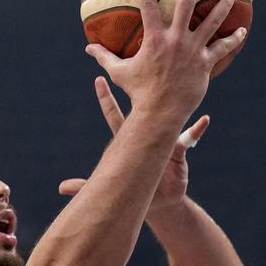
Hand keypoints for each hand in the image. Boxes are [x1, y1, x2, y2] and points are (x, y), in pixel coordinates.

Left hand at [58, 77, 207, 216]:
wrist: (164, 202)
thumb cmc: (138, 192)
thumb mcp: (113, 189)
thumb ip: (86, 186)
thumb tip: (61, 187)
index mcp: (129, 141)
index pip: (114, 116)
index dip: (106, 99)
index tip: (98, 79)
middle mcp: (147, 134)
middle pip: (142, 106)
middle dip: (140, 86)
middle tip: (136, 64)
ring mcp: (164, 139)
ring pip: (169, 117)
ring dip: (173, 105)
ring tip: (175, 89)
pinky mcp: (179, 151)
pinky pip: (190, 138)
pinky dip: (197, 129)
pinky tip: (204, 120)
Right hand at [84, 0, 244, 121]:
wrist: (160, 113)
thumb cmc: (138, 93)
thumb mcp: (119, 72)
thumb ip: (104, 57)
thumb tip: (88, 49)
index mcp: (154, 39)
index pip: (148, 5)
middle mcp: (176, 40)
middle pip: (187, 3)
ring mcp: (193, 51)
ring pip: (212, 21)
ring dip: (223, 4)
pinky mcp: (205, 64)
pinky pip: (222, 48)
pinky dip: (233, 39)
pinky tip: (242, 31)